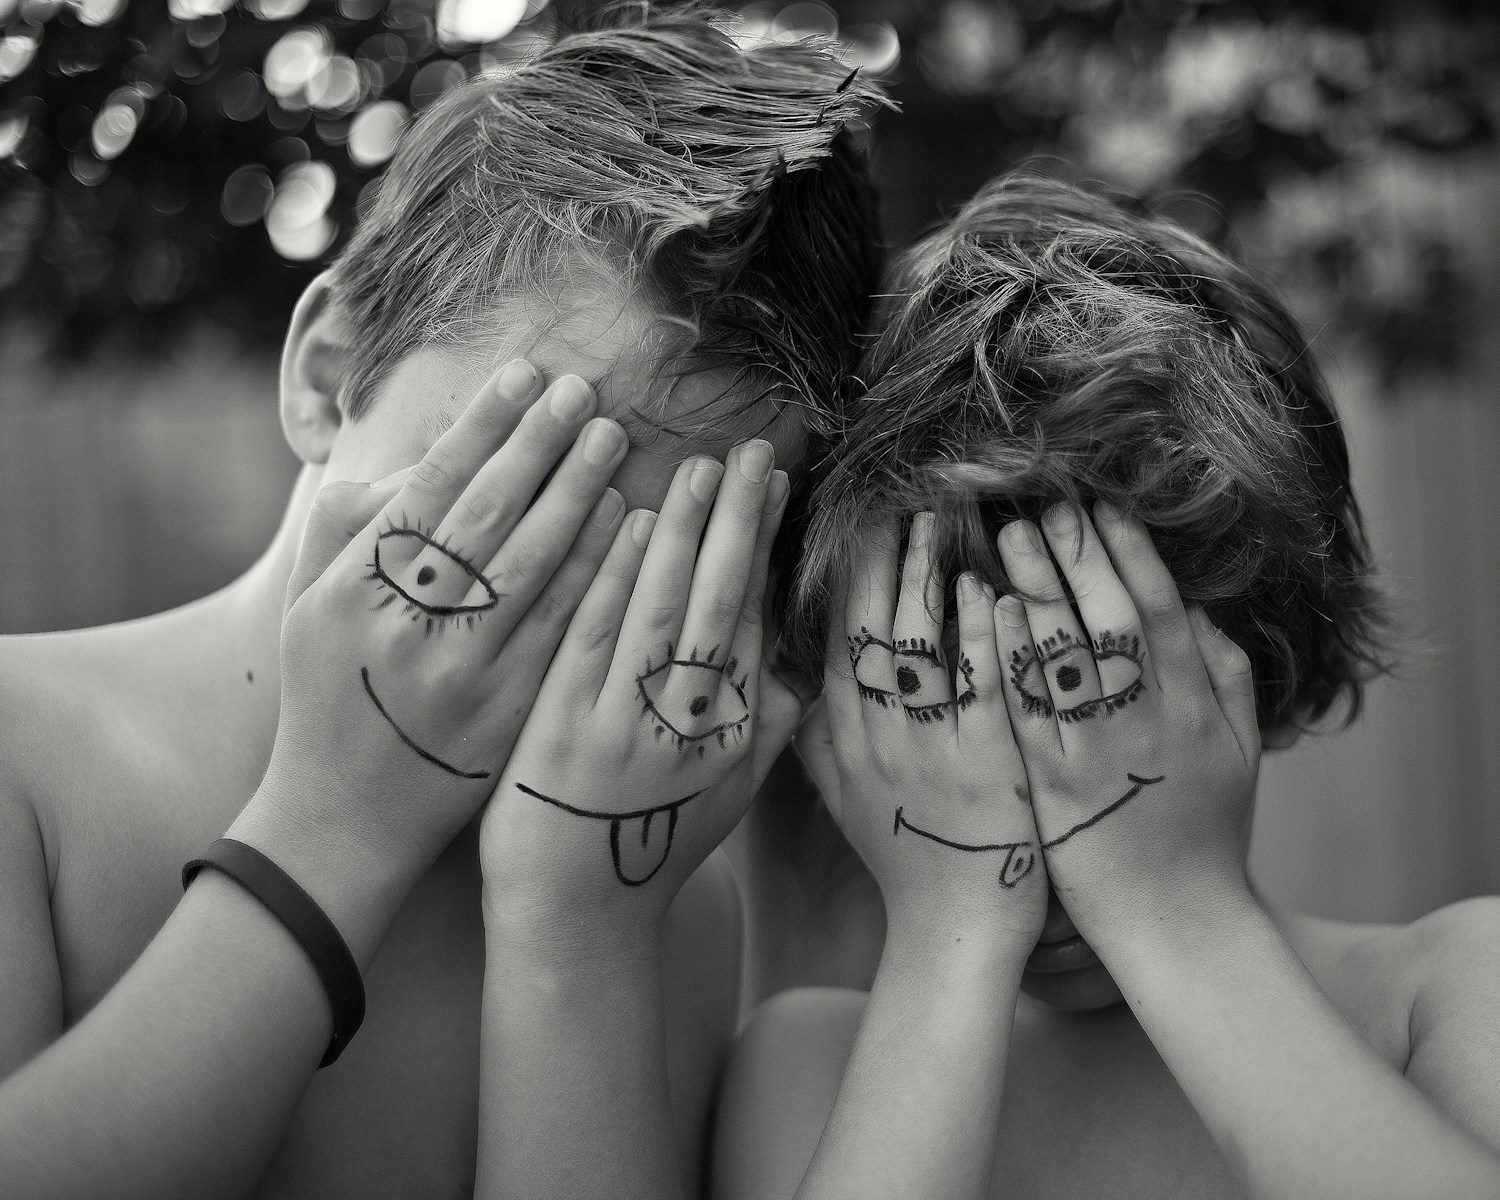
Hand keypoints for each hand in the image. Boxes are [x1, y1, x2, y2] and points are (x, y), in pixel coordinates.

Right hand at [249, 361, 629, 892]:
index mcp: (351, 590)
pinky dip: (596, 570)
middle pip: (487, 516)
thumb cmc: (331, 690)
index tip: (525, 374)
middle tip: (586, 391)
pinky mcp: (509, 711)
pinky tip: (628, 526)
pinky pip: (562, 626)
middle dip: (540, 445)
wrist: (347, 815)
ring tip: (613, 441)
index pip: (429, 488)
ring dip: (579, 496)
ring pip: (533, 566)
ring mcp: (462, 672)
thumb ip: (352, 525)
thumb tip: (426, 457)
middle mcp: (406, 626)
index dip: (483, 426)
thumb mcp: (310, 604)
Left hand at [479, 441, 789, 932]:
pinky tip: (625, 525)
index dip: (764, 548)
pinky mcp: (566, 730)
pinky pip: (597, 638)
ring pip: (664, 610)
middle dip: (738, 521)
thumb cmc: (653, 845)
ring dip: (681, 533)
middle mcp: (693, 726)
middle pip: (722, 603)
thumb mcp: (730, 793)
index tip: (774, 487)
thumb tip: (806, 664)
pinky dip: (614, 579)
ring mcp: (630, 726)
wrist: (577, 916)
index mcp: (737, 733)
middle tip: (749, 452)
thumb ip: (770, 725)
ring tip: (696, 469)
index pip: (755, 619)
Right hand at [808, 513, 1046, 948]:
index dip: (842, 577)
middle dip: (879, 558)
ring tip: (939, 519)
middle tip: (894, 498)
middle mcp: (878, 737)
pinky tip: (989, 590)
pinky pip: (981, 689)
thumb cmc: (905, 859)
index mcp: (845, 739)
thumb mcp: (844, 799)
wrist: (953, 930)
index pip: (835, 640)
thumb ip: (817, 738)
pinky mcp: (988, 767)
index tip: (852, 523)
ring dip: (926, 577)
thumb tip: (794, 680)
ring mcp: (931, 750)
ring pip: (919, 648)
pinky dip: (983, 638)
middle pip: (869, 629)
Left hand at [993, 502, 1260, 952]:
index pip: (1162, 610)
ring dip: (1037, 588)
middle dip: (1080, 555)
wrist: (1173, 920)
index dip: (1132, 553)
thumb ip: (1225, 674)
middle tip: (1047, 503)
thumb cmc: (1204, 830)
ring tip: (1008, 536)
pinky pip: (1028, 709)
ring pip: (1066, 656)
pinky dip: (1011, 656)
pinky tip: (989, 612)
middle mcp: (1149, 722)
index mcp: (1195, 708)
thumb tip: (1198, 607)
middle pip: (1113, 619)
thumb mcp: (1239, 750)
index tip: (1103, 506)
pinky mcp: (1052, 785)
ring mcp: (1098, 753)